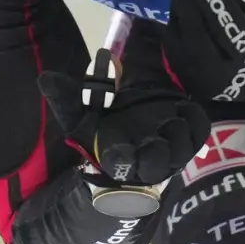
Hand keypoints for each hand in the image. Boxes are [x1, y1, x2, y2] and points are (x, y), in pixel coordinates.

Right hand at [37, 49, 209, 186]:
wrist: (132, 127)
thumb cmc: (105, 130)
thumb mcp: (81, 116)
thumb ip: (66, 99)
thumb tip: (46, 78)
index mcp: (118, 157)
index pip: (120, 165)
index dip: (122, 161)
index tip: (117, 150)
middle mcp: (147, 159)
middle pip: (156, 165)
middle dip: (156, 153)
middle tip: (153, 134)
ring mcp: (171, 151)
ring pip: (181, 151)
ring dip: (177, 135)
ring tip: (170, 118)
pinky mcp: (189, 137)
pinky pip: (198, 133)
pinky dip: (194, 120)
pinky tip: (185, 106)